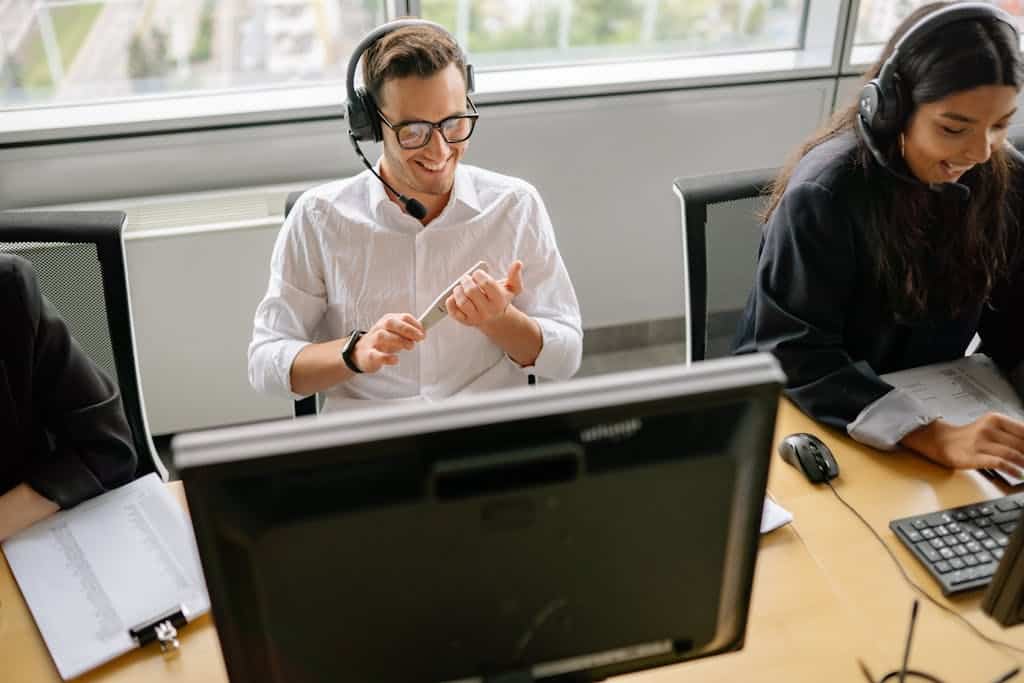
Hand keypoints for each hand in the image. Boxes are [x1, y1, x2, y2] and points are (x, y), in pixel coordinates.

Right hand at [351, 313, 423, 373]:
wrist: (360, 353)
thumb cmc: (382, 342)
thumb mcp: (395, 333)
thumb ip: (408, 332)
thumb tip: (423, 332)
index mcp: (388, 321)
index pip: (403, 317)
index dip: (416, 324)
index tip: (423, 333)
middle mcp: (379, 328)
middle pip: (391, 322)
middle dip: (407, 329)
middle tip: (419, 338)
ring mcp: (372, 341)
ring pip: (383, 336)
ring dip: (399, 341)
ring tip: (410, 347)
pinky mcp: (368, 355)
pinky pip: (376, 355)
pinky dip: (387, 357)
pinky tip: (396, 359)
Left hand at [445, 261, 523, 327]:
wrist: (496, 319)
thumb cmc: (500, 299)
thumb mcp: (511, 288)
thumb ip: (515, 276)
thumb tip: (517, 263)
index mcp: (499, 300)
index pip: (486, 283)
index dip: (478, 274)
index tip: (477, 273)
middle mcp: (488, 311)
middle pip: (472, 291)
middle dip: (466, 280)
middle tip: (466, 278)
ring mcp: (476, 317)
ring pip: (462, 302)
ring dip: (457, 290)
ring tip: (460, 287)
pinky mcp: (465, 321)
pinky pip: (453, 311)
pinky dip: (450, 301)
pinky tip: (454, 296)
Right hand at [901, 413, 1023, 477]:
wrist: (940, 441)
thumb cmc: (969, 437)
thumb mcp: (991, 427)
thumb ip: (1011, 434)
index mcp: (995, 419)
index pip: (1023, 430)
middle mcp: (987, 429)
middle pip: (1020, 443)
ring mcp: (979, 443)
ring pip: (1011, 453)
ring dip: (1023, 463)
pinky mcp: (973, 457)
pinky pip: (998, 463)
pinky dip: (1011, 469)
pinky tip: (1018, 474)